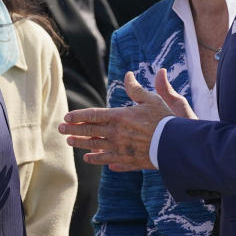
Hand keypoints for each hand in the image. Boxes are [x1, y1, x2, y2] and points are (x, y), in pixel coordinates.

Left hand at [60, 69, 196, 171]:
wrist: (175, 145)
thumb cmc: (164, 119)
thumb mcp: (151, 99)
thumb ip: (136, 89)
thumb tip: (128, 75)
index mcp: (120, 117)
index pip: (93, 115)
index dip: (78, 116)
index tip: (67, 117)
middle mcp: (116, 134)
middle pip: (90, 132)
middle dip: (73, 130)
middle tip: (60, 130)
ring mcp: (121, 149)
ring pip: (95, 147)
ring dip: (81, 145)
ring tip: (70, 143)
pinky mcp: (128, 161)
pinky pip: (108, 161)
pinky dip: (98, 160)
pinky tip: (89, 159)